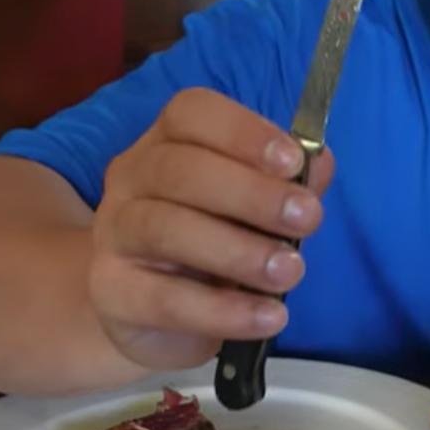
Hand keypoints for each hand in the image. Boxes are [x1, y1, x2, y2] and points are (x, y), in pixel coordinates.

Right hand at [88, 88, 334, 370]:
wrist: (158, 310)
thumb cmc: (218, 235)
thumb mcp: (259, 204)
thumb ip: (291, 181)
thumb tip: (318, 165)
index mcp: (170, 139)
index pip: (192, 113)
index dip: (244, 133)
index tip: (294, 162)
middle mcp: (132, 176)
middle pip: (180, 170)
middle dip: (252, 194)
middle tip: (308, 220)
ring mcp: (114, 233)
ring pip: (167, 229)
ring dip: (239, 252)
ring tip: (291, 272)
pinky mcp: (112, 291)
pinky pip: (164, 299)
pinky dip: (224, 311)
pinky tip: (269, 316)